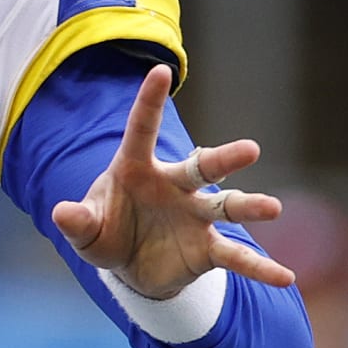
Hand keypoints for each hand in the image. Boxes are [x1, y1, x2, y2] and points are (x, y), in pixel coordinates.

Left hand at [52, 64, 295, 299]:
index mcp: (137, 168)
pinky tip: (284, 277)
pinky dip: (260, 267)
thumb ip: (77, 221)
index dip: (150, 101)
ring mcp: (195, 216)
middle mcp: (174, 186)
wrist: (128, 268)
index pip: (142, 129)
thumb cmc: (106, 233)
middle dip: (224, 159)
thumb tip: (62, 212)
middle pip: (202, 167)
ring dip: (250, 207)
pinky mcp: (208, 249)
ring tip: (273, 208)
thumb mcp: (86, 231)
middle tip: (251, 150)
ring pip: (227, 206)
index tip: (160, 70)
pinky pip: (237, 258)